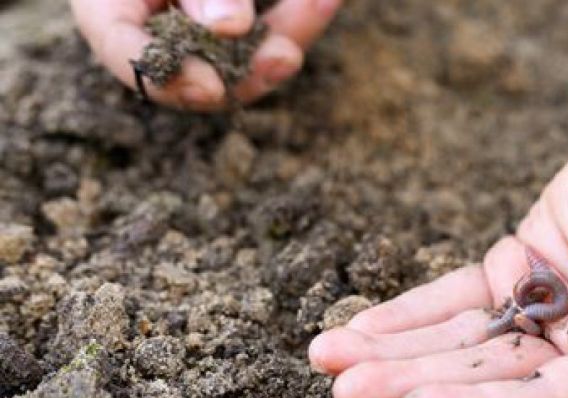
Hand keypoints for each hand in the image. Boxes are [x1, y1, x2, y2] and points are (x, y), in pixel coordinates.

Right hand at [70, 0, 340, 111]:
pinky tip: (327, 0)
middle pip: (203, 71)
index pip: (127, 55)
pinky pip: (276, 28)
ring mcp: (204, 35)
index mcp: (110, 12)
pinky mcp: (242, 31)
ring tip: (320, 3)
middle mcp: (157, 32)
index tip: (210, 88)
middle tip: (284, 58)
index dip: (171, 79)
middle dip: (250, 70)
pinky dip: (302, 16)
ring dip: (289, 37)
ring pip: (249, 56)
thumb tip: (230, 28)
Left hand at [308, 107, 567, 397]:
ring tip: (326, 358)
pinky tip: (356, 329)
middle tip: (345, 390)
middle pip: (486, 379)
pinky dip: (408, 315)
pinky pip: (455, 303)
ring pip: (460, 345)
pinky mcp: (516, 281)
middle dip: (414, 382)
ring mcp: (543, 322)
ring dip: (395, 352)